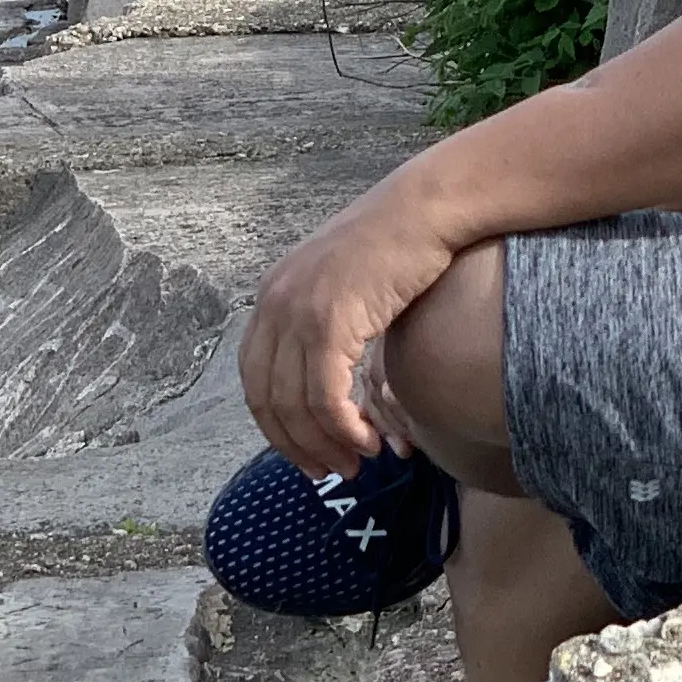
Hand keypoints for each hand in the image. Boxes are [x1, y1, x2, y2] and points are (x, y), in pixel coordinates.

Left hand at [240, 184, 461, 476]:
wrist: (426, 208)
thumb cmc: (401, 245)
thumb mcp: (346, 285)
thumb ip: (327, 325)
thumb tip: (331, 379)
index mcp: (271, 296)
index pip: (255, 381)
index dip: (278, 427)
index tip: (307, 454)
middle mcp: (273, 303)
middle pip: (267, 400)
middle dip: (297, 446)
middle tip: (330, 472)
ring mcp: (297, 312)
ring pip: (296, 406)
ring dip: (326, 445)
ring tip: (357, 463)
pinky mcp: (328, 323)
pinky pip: (325, 398)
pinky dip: (344, 430)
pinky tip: (369, 440)